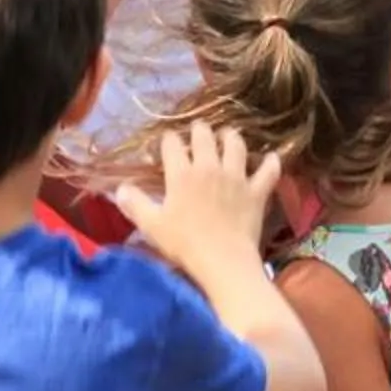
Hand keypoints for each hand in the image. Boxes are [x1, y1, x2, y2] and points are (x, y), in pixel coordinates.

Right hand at [111, 120, 279, 284]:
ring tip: (228, 136)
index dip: (169, 140)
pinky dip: (271, 163)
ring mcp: (236, 176)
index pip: (172, 144)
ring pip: (236, 144)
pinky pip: (268, 171)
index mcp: (182, 173)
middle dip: (199, 130)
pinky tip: (271, 158)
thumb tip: (119, 188)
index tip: (167, 144)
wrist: (222, 260)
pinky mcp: (256, 191)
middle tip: (198, 133)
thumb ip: (134, 204)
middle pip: (204, 135)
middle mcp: (209, 167)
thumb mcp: (152, 226)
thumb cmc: (184, 244)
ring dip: (231, 137)